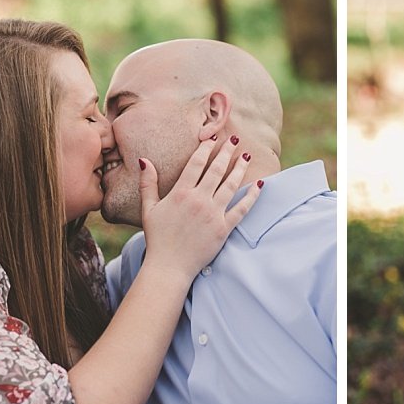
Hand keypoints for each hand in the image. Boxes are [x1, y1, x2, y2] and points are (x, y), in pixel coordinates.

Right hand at [138, 136, 260, 275]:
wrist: (169, 265)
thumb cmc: (158, 238)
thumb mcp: (149, 209)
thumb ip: (148, 183)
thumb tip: (144, 160)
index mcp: (180, 193)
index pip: (196, 164)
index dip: (206, 148)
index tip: (213, 138)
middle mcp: (199, 200)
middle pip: (216, 170)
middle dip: (226, 152)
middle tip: (234, 140)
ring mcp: (213, 214)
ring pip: (231, 185)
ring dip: (240, 168)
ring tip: (246, 157)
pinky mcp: (224, 228)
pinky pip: (242, 209)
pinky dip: (252, 196)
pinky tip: (259, 185)